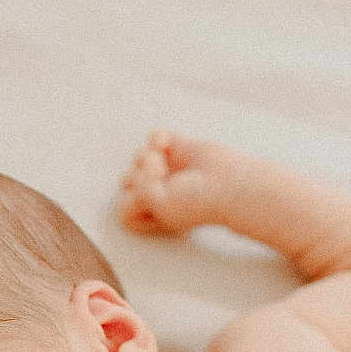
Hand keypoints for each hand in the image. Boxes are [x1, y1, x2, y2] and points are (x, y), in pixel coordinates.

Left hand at [118, 130, 235, 234]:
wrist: (227, 183)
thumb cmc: (198, 202)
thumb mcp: (157, 205)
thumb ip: (137, 189)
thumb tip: (148, 158)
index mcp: (153, 214)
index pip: (123, 209)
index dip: (131, 202)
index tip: (153, 202)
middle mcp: (158, 193)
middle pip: (126, 181)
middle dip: (138, 178)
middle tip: (164, 181)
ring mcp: (166, 169)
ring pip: (137, 157)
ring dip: (146, 157)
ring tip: (164, 163)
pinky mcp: (176, 148)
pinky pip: (152, 136)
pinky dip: (158, 137)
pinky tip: (169, 145)